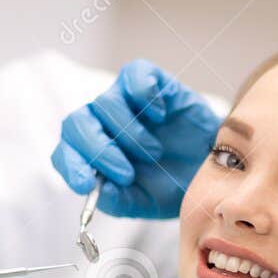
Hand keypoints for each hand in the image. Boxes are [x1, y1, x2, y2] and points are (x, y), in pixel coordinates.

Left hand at [51, 59, 219, 218]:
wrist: (213, 169)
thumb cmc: (171, 183)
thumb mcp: (144, 202)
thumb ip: (117, 200)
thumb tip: (97, 188)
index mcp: (93, 155)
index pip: (64, 153)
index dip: (70, 165)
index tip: (86, 183)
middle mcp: (103, 124)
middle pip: (76, 123)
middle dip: (98, 150)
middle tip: (126, 173)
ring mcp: (126, 101)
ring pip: (104, 103)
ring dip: (129, 133)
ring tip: (154, 152)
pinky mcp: (153, 83)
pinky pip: (135, 74)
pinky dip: (145, 96)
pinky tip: (160, 117)